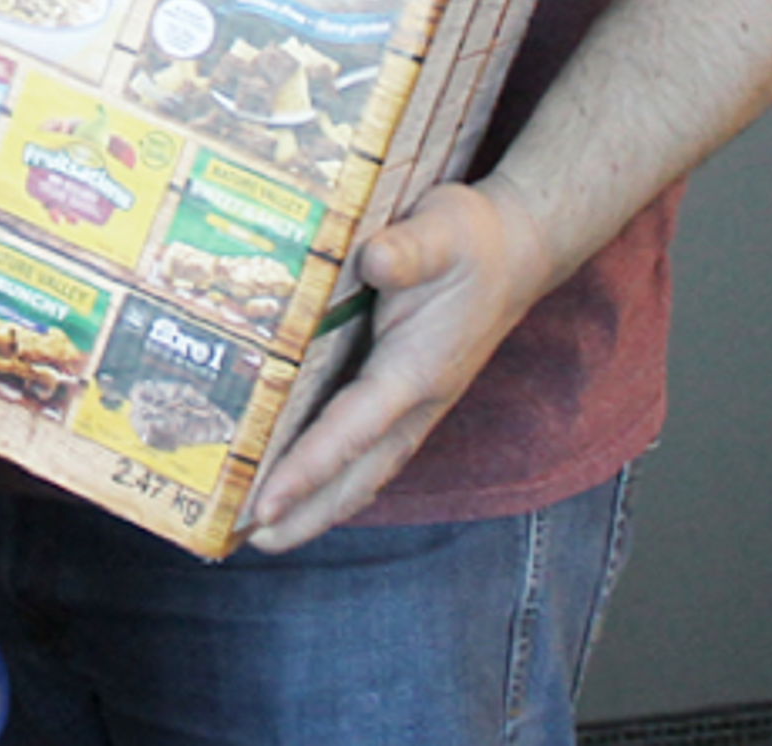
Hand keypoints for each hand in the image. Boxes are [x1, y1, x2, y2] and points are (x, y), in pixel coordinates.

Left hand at [243, 180, 562, 550]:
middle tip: (254, 541)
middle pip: (359, 474)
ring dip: (320, 505)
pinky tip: (300, 485)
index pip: (353, 431)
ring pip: (365, 470)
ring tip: (266, 533)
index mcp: (417, 370)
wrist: (516, 248)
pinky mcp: (407, 396)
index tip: (265, 504)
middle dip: (308, 512)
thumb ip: (408, 249)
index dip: (308, 470)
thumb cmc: (471, 239)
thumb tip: (375, 258)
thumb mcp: (441, 230)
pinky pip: (367, 449)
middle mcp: (416, 400)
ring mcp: (414, 404)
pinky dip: (334, 476)